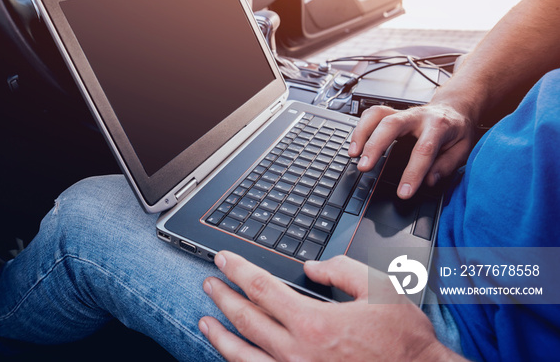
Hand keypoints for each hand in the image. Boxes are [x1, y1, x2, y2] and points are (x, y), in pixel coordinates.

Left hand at [199, 252, 460, 361]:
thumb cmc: (404, 343)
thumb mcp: (382, 290)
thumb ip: (342, 270)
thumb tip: (313, 266)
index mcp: (313, 322)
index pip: (261, 287)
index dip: (238, 269)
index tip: (223, 259)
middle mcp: (297, 352)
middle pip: (246, 319)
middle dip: (223, 297)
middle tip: (209, 284)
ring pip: (244, 355)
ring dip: (220, 336)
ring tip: (206, 322)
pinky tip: (234, 358)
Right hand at [348, 104, 475, 198]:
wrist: (454, 108)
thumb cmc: (457, 130)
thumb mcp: (463, 149)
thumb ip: (447, 165)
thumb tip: (429, 180)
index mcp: (439, 125)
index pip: (424, 150)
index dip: (413, 173)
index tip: (404, 192)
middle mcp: (418, 116)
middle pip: (391, 125)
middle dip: (375, 146)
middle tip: (364, 166)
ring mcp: (402, 112)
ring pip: (377, 115)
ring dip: (361, 133)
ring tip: (353, 154)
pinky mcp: (391, 113)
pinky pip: (371, 114)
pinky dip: (360, 128)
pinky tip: (355, 144)